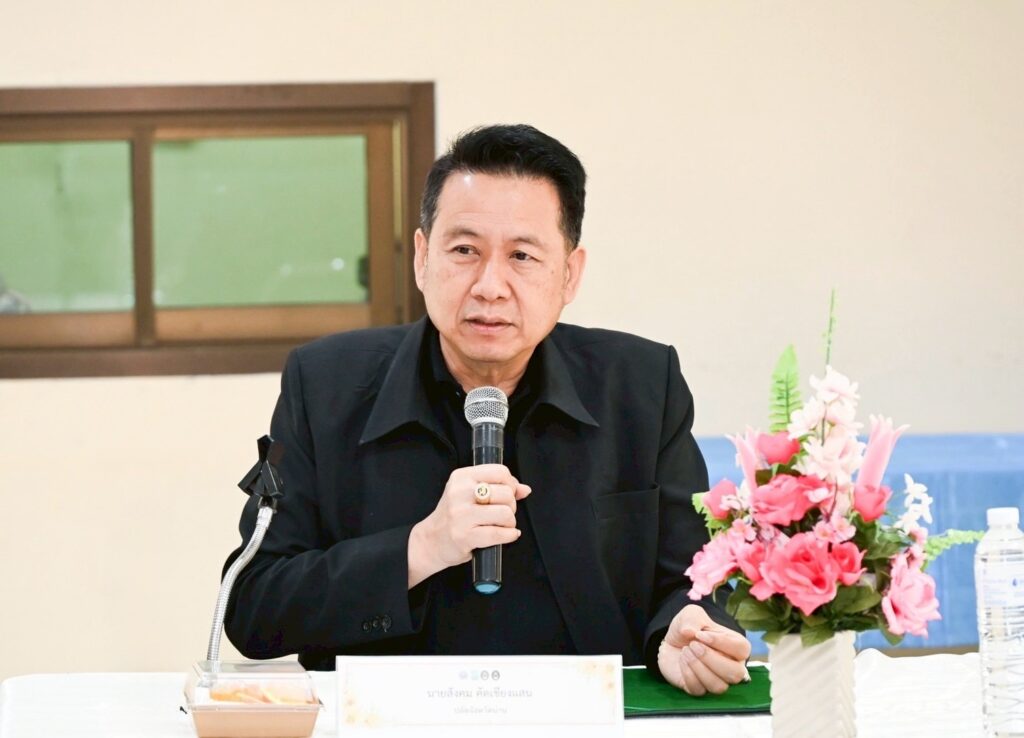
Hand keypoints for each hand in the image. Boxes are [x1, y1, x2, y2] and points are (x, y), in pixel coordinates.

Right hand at [408, 464, 530, 586]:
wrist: (431, 540)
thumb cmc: (453, 516)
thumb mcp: (469, 494)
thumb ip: (498, 487)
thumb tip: (524, 489)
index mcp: (462, 477)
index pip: (500, 472)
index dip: (511, 484)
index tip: (508, 494)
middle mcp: (460, 493)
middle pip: (506, 493)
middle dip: (511, 506)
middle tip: (502, 513)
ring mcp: (461, 515)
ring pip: (505, 513)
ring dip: (510, 522)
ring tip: (501, 525)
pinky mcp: (465, 535)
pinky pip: (499, 533)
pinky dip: (509, 535)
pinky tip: (506, 534)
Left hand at [657, 604, 751, 695]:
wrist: (671, 641)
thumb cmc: (689, 628)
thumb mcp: (691, 614)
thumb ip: (692, 618)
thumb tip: (689, 631)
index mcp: (736, 646)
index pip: (742, 649)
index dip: (721, 642)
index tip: (700, 634)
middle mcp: (731, 667)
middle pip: (736, 674)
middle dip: (711, 659)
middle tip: (693, 645)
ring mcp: (716, 680)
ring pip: (719, 686)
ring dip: (698, 667)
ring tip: (686, 651)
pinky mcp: (699, 689)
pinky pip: (699, 690)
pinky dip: (688, 674)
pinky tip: (682, 660)